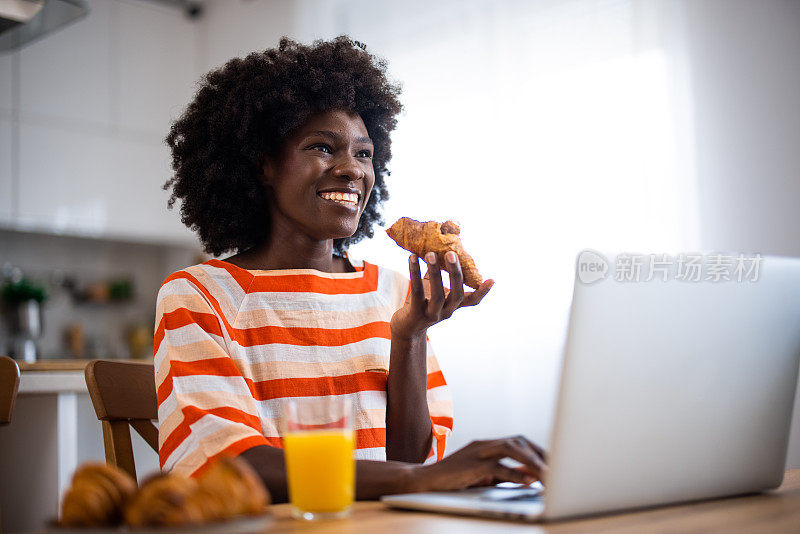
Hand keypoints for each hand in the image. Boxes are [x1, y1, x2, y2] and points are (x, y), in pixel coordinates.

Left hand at [390, 252, 493, 339]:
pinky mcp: (415, 314)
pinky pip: (416, 292)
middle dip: (455, 273)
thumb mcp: (433, 289)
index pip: (472, 301)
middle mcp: (446, 312)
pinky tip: (412, 258)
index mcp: (453, 305)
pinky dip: (414, 274)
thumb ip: (439, 273)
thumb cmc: (421, 302)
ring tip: (430, 253)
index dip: (482, 291)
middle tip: (451, 253)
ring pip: (437, 295)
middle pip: (456, 294)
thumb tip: (442, 248)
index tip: (491, 280)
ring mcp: (432, 314)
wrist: (406, 327)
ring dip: (435, 272)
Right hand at [411, 436, 547, 491]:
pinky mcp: (470, 466)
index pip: (519, 441)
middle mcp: (484, 445)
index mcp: (488, 445)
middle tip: (557, 468)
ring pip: (511, 449)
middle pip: (518, 441)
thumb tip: (530, 476)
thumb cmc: (454, 480)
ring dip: (532, 462)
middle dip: (540, 454)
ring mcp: (476, 453)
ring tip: (548, 475)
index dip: (538, 451)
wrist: (424, 481)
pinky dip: (515, 474)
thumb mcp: (483, 475)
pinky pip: (497, 467)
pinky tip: (528, 482)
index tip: (555, 462)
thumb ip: (505, 473)